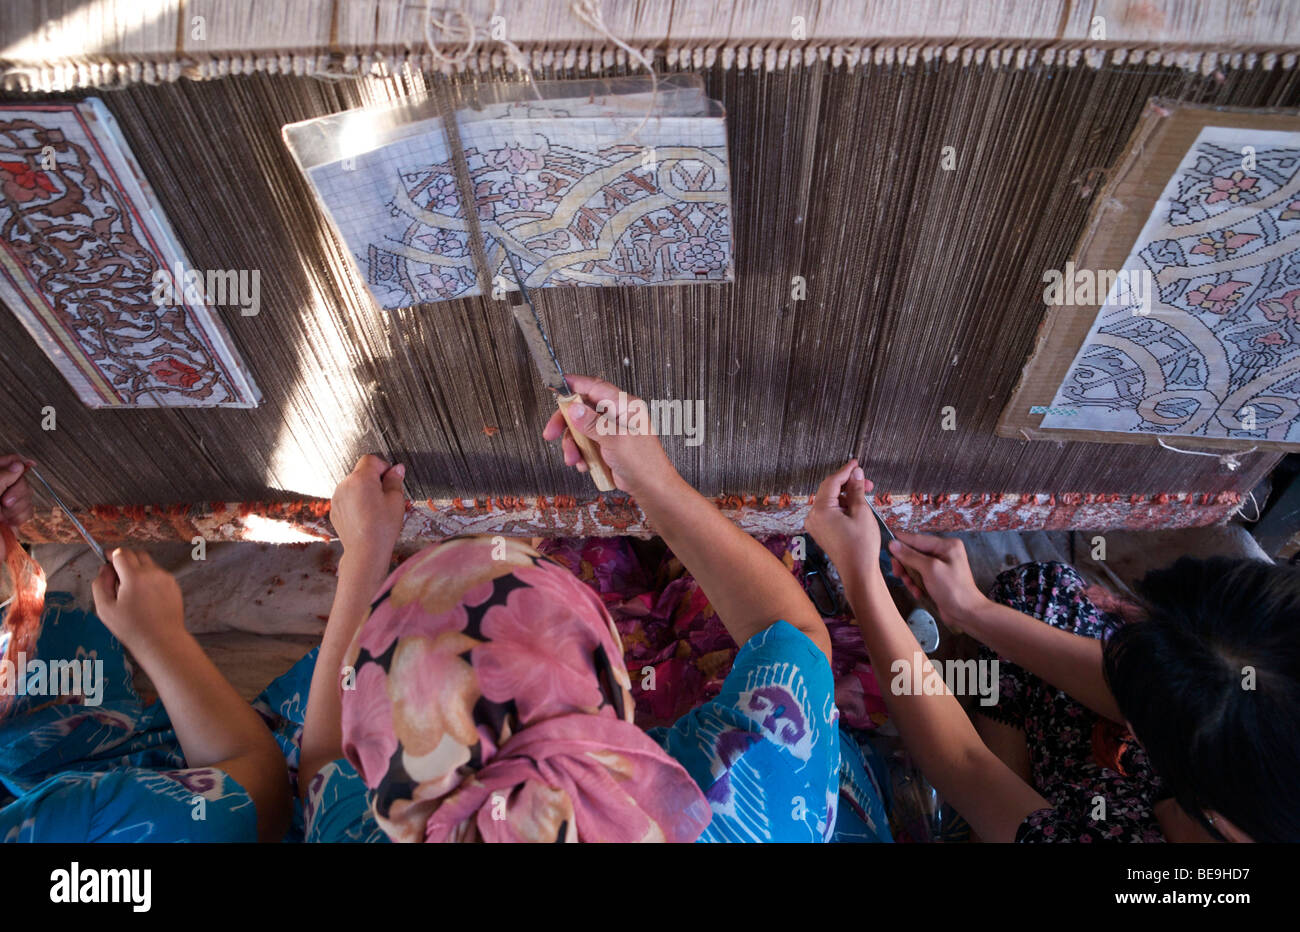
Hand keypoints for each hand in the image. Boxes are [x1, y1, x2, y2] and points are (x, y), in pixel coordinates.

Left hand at [0, 455, 34, 526]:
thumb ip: (2, 476)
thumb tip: (18, 465)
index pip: (9, 461)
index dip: (19, 462)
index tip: (29, 465)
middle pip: (22, 479)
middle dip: (18, 492)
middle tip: (4, 502)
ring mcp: (7, 502)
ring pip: (28, 495)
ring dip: (18, 507)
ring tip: (2, 515)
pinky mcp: (14, 516)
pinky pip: (28, 510)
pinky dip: (20, 517)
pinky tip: (8, 522)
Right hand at [92, 549, 183, 647]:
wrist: (161, 640)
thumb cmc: (132, 627)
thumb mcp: (105, 608)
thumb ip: (100, 584)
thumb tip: (104, 569)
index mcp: (135, 576)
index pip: (121, 553)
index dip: (111, 555)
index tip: (106, 559)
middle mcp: (153, 573)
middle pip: (136, 553)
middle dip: (124, 559)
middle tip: (116, 575)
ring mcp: (166, 578)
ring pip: (148, 563)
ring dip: (137, 568)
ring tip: (130, 590)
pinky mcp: (174, 585)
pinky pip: (158, 574)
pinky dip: (149, 578)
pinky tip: (144, 596)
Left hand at [330, 455, 405, 562]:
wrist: (365, 551)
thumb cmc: (382, 528)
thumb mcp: (396, 501)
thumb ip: (395, 480)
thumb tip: (397, 469)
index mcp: (361, 479)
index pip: (371, 460)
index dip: (383, 467)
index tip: (391, 478)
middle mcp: (345, 485)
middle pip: (361, 472)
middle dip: (374, 480)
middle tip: (386, 497)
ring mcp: (337, 498)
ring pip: (354, 486)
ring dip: (364, 491)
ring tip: (376, 510)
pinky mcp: (335, 509)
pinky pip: (347, 498)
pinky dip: (356, 502)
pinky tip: (366, 516)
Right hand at [542, 375, 678, 496]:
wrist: (650, 487)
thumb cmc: (644, 462)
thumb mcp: (615, 440)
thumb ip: (592, 423)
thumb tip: (574, 408)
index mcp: (625, 406)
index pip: (595, 387)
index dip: (574, 384)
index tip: (556, 386)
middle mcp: (617, 415)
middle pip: (583, 408)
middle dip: (565, 422)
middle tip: (551, 432)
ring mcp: (611, 430)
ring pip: (581, 429)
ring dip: (573, 444)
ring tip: (573, 458)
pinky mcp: (606, 445)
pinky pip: (586, 443)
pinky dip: (580, 454)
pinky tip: (583, 464)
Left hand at [806, 459, 880, 584]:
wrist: (858, 572)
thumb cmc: (861, 546)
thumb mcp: (862, 513)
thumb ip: (857, 490)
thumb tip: (856, 473)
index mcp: (821, 510)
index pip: (832, 482)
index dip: (845, 471)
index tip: (856, 463)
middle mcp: (813, 516)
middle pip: (829, 491)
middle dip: (848, 484)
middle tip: (867, 482)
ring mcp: (815, 525)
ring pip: (830, 501)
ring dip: (847, 495)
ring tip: (866, 496)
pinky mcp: (820, 531)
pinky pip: (829, 511)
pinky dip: (842, 506)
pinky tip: (856, 506)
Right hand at [888, 533, 988, 625]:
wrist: (965, 613)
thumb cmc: (953, 590)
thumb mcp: (930, 569)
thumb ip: (910, 556)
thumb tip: (893, 544)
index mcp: (946, 545)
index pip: (917, 539)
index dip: (901, 542)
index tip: (886, 545)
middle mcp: (943, 553)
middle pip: (914, 553)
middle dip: (905, 565)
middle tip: (898, 573)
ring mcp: (939, 566)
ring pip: (914, 566)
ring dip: (910, 577)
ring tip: (913, 586)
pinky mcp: (936, 578)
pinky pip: (919, 576)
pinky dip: (916, 584)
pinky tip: (919, 592)